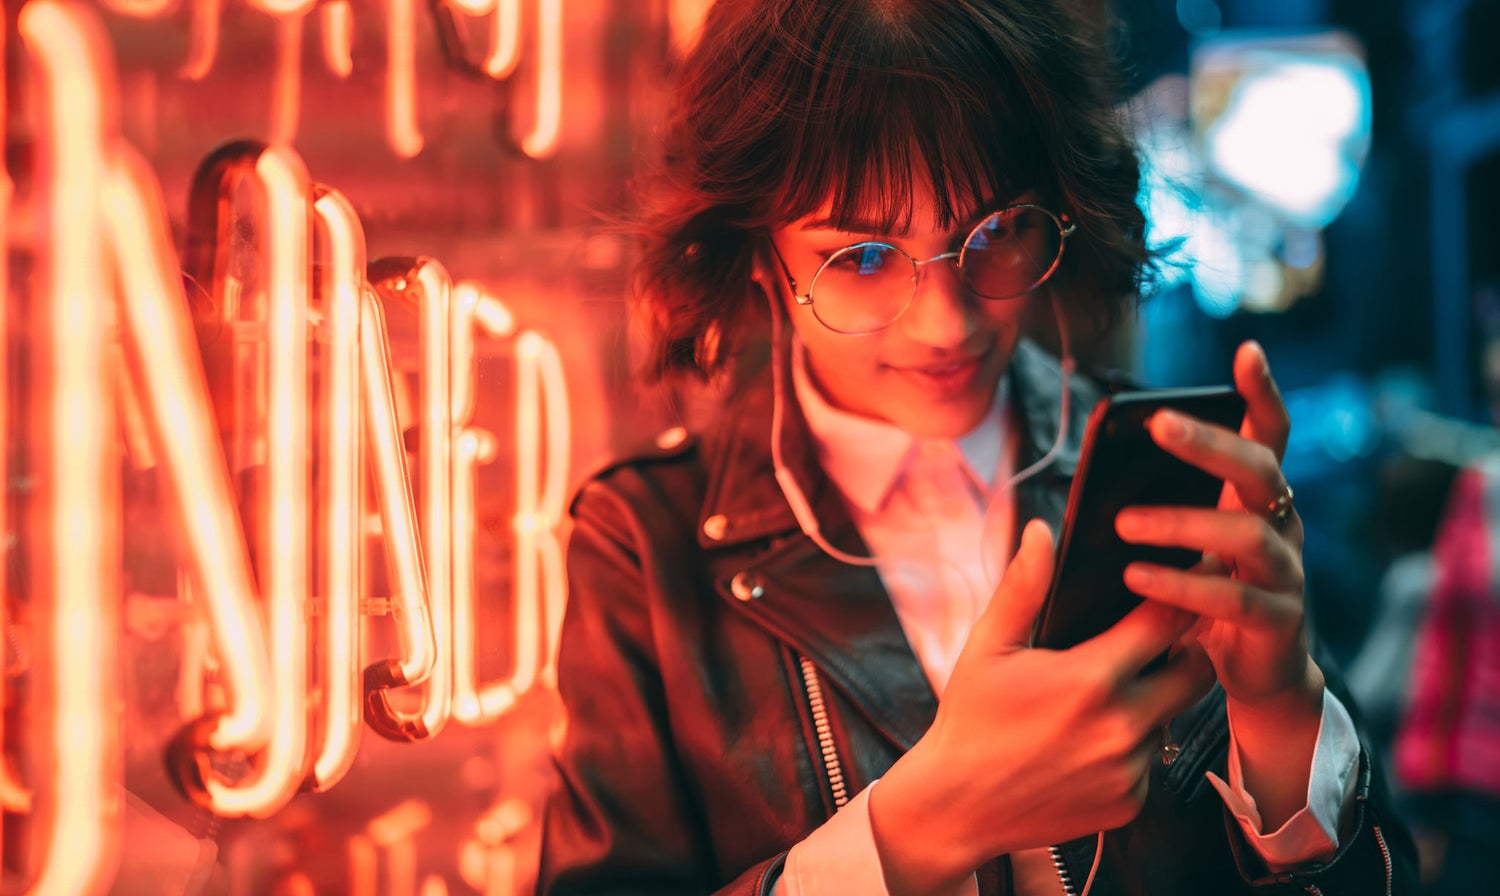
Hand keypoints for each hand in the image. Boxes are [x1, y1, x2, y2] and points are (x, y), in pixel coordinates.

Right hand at [870, 520, 1213, 895]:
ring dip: (1155, 700)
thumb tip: (1041, 531)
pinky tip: (1092, 739)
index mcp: (1091, 678)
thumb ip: (1023, 587)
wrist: (956, 806)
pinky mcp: (1131, 803)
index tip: (1189, 577)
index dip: (1182, 594)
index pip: (1166, 622)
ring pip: (1171, 719)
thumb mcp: (988, 646)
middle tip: (1162, 637)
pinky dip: (1133, 745)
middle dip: (1187, 649)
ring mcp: (1130, 770)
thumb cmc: (969, 718)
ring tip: (1114, 691)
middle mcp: (1122, 726)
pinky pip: (1152, 762)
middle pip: (1196, 672)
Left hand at [1114, 340, 1324, 827]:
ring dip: (1183, 521)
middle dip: (1210, 443)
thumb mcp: (1181, 546)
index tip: (1246, 349)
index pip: (1268, 435)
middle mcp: (1281, 527)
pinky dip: (1184, 585)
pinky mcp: (1276, 623)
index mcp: (1255, 500)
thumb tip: (1097, 471)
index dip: (1262, 393)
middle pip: (1260, 470)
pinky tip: (1138, 577)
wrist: (1246, 678)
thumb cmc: (1201, 597)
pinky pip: (1234, 598)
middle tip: (1158, 424)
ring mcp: (1285, 574)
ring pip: (1248, 532)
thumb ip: (1155, 508)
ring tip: (1123, 523)